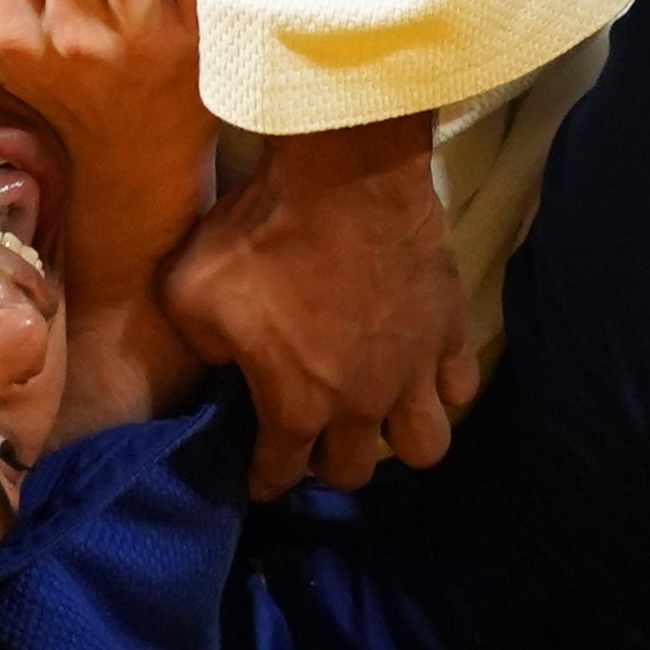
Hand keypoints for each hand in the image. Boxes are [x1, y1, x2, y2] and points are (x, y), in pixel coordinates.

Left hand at [157, 111, 480, 495]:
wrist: (344, 170)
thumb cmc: (263, 231)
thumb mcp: (189, 288)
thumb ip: (197, 344)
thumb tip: (219, 360)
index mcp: (296, 404)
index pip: (281, 474)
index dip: (265, 478)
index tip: (261, 472)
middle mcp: (362, 403)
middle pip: (353, 473)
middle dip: (328, 463)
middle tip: (315, 432)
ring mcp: (415, 369)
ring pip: (424, 448)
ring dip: (397, 437)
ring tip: (378, 411)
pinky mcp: (450, 329)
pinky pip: (460, 386)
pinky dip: (441, 385)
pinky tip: (420, 366)